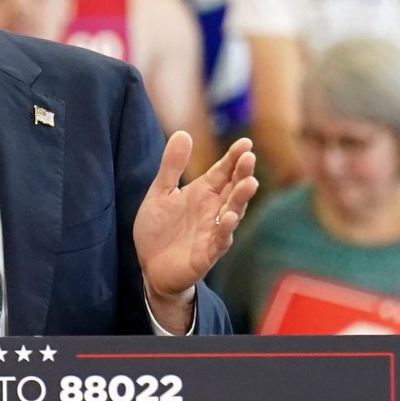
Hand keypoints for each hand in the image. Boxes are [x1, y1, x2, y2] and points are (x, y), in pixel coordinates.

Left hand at [133, 134, 257, 324]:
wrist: (150, 267)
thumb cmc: (159, 230)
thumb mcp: (160, 193)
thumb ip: (171, 166)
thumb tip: (182, 133)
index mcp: (202, 193)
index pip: (223, 171)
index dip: (233, 157)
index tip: (245, 142)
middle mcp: (213, 209)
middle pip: (232, 188)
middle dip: (242, 173)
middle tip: (249, 157)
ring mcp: (213, 230)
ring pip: (233, 211)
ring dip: (241, 198)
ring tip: (249, 183)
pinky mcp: (208, 252)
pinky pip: (221, 239)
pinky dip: (227, 228)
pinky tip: (230, 216)